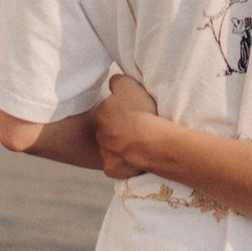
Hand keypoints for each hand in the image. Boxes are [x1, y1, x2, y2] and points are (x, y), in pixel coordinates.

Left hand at [93, 68, 163, 184]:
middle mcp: (99, 134)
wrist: (152, 142)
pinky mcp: (112, 169)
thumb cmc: (142, 111)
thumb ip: (116, 81)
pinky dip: (122, 163)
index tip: (131, 111)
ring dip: (120, 144)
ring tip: (138, 142)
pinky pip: (114, 165)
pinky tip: (134, 157)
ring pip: (110, 147)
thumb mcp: (128, 84)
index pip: (107, 109)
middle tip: (135, 126)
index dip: (120, 110)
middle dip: (117, 128)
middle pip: (107, 129)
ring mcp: (104, 153)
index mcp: (100, 113)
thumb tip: (113, 82)